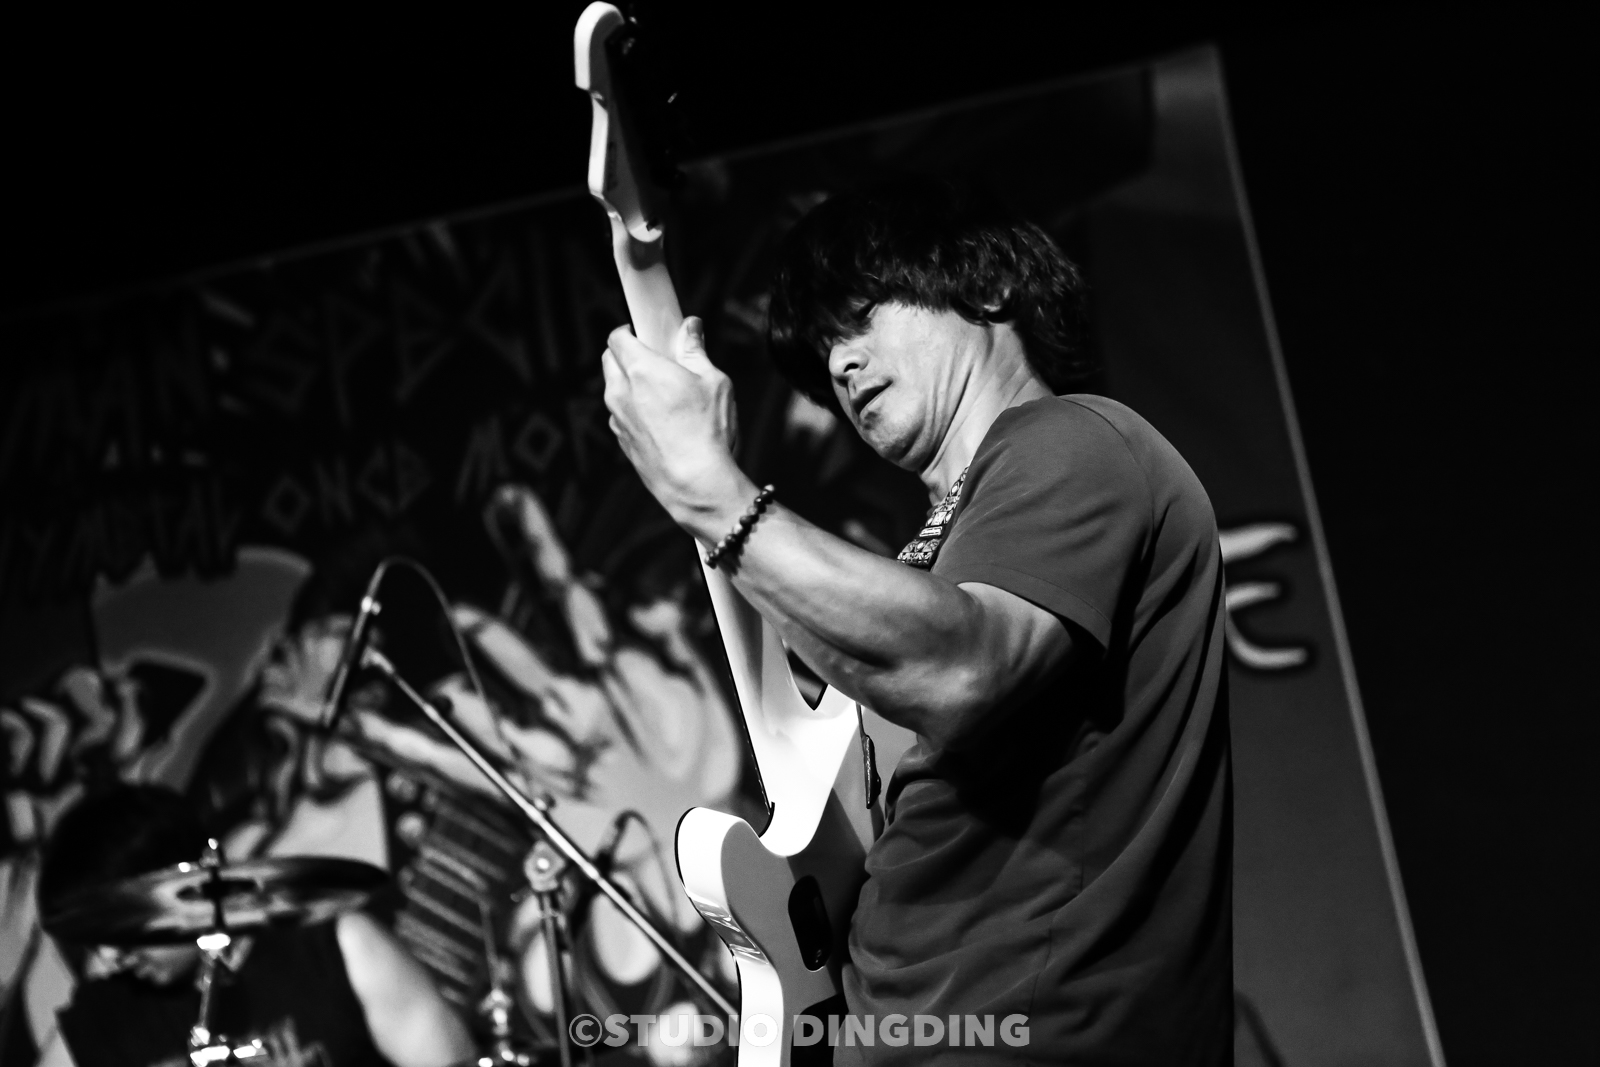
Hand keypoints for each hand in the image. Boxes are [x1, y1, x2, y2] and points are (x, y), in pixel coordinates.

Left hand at [602, 317, 749, 532]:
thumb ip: (696, 350)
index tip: (646, 332)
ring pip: (615, 389)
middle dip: (627, 354)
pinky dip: (634, 411)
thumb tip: (691, 327)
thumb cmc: (707, 432)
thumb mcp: (714, 381)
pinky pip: (622, 416)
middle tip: (657, 360)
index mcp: (640, 369)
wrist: (696, 484)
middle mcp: (621, 392)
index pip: (617, 336)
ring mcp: (617, 420)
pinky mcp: (622, 442)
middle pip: (610, 360)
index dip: (630, 330)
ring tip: (664, 395)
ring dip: (630, 384)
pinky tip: (663, 422)